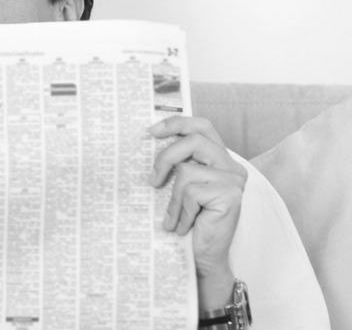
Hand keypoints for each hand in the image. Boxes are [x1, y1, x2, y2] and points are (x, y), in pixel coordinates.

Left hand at [148, 116, 246, 309]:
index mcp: (220, 158)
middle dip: (165, 157)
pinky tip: (183, 226)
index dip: (177, 123)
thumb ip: (177, 164)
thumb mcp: (180, 188)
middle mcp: (232, 166)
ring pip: (187, 171)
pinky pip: (191, 193)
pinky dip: (180, 212)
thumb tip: (147, 140)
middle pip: (194, 140)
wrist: (204, 257)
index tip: (150, 132)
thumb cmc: (189, 221)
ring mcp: (234, 180)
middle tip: (152, 181)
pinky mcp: (231, 195)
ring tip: (173, 217)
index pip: (202, 126)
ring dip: (173, 199)